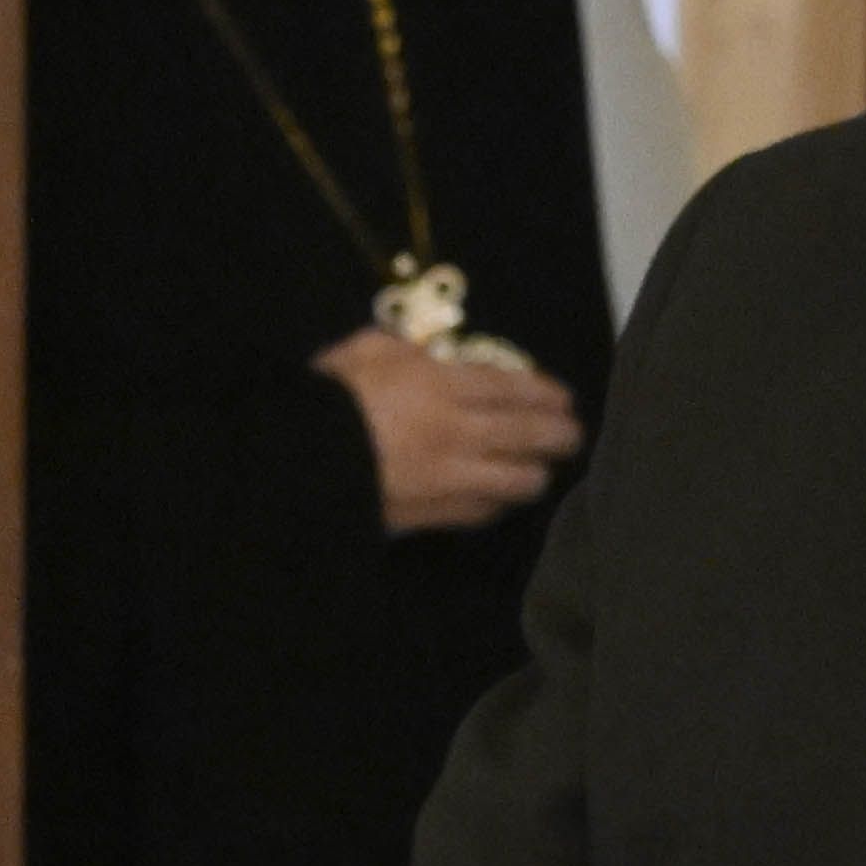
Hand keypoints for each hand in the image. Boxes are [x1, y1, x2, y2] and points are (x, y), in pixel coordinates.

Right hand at [316, 327, 583, 533]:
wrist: (294, 465)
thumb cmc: (325, 398)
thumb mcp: (363, 352)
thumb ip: (402, 351)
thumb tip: (422, 356)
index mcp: (441, 386)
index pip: (513, 389)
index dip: (546, 394)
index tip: (565, 399)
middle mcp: (457, 433)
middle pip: (530, 436)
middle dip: (559, 436)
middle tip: (571, 435)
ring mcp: (448, 478)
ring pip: (516, 481)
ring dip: (534, 474)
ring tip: (539, 470)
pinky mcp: (431, 514)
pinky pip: (480, 510)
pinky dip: (494, 502)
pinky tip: (497, 497)